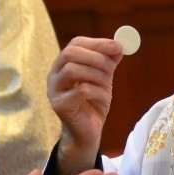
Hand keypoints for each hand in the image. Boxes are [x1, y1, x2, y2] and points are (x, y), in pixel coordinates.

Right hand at [46, 37, 122, 174]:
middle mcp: (54, 74)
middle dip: (95, 57)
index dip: (97, 43)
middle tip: (112, 66)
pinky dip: (97, 91)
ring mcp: (54, 90)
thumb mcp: (103, 79)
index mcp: (64, 64)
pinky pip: (80, 91)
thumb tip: (119, 45)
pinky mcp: (59, 105)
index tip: (117, 46)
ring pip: (72, 70)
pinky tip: (103, 98)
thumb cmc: (93, 103)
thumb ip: (108, 62)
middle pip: (69, 53)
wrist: (88, 131)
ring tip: (107, 84)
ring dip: (96, 74)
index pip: (75, 43)